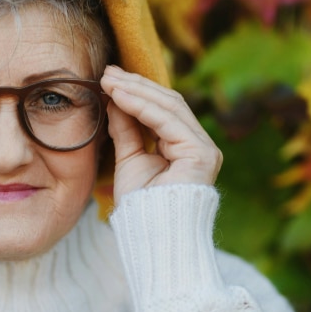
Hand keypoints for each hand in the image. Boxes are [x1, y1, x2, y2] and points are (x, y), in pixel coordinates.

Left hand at [100, 66, 221, 199]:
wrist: (152, 238)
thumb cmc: (141, 207)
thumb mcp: (129, 159)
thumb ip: (126, 129)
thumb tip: (114, 97)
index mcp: (185, 147)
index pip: (162, 109)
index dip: (136, 91)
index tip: (107, 79)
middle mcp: (199, 144)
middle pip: (168, 102)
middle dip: (136, 85)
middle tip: (106, 73)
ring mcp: (204, 148)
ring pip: (170, 106)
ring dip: (136, 91)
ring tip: (109, 81)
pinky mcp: (202, 154)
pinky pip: (169, 121)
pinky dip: (142, 106)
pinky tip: (120, 97)